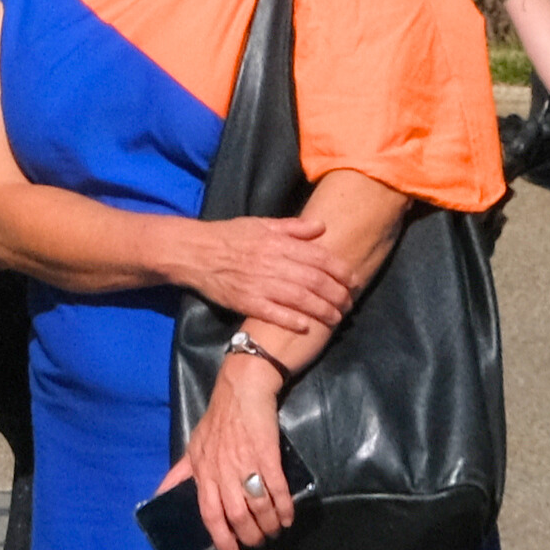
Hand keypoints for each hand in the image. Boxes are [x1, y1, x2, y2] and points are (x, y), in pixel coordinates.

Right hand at [159, 213, 347, 333]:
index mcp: (278, 242)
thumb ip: (293, 227)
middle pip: (315, 281)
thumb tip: (321, 226)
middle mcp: (272, 263)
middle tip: (350, 303)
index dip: (340, 270)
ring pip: (300, 299)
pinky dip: (292, 320)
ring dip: (322, 310)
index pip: (319, 257)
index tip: (353, 280)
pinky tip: (306, 326)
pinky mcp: (246, 301)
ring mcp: (259, 283)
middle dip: (338, 294)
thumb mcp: (261, 224)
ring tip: (337, 318)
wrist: (195, 252)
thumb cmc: (230, 236)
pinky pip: (274, 313)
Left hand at [169, 361, 297, 549]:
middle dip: (249, 535)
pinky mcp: (266, 454)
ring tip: (275, 531)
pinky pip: (276, 488)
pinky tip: (288, 517)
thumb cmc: (217, 420)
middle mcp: (222, 472)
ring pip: (256, 506)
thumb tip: (159, 495)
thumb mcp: (192, 447)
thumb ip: (180, 474)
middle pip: (235, 515)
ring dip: (268, 524)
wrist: (241, 390)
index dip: (221, 538)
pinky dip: (284, 507)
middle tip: (259, 543)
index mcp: (203, 472)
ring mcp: (245, 463)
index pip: (208, 513)